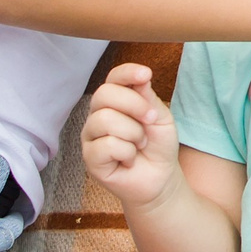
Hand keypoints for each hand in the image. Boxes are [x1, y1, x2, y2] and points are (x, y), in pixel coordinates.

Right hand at [81, 63, 182, 208]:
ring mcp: (91, 136)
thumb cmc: (158, 146)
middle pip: (104, 94)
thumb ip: (148, 98)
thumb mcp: (160, 118)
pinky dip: (127, 153)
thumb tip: (141, 77)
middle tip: (150, 121)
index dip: (127, 72)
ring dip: (133, 133)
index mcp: (115, 101)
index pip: (113, 78)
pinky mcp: (90, 157)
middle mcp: (97, 114)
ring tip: (139, 145)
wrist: (160, 178)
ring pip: (105, 119)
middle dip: (135, 105)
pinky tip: (129, 160)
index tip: (146, 74)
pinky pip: (107, 145)